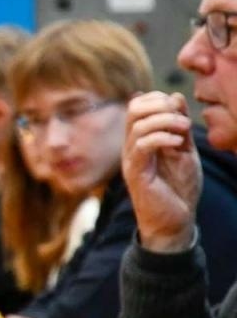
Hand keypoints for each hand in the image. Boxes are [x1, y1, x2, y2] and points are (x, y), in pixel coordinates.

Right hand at [122, 92, 200, 253]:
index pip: (137, 105)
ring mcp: (132, 160)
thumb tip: (175, 96)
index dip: (157, 98)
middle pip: (133, 110)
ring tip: (185, 129)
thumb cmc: (178, 188)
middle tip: (180, 114)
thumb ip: (180, 126)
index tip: (179, 106)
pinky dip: (162, 138)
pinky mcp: (136, 174)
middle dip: (159, 104)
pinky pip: (142, 147)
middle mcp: (131, 147)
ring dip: (165, 121)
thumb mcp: (185, 150)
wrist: (175, 221)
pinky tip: (178, 143)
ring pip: (137, 126)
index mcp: (140, 139)